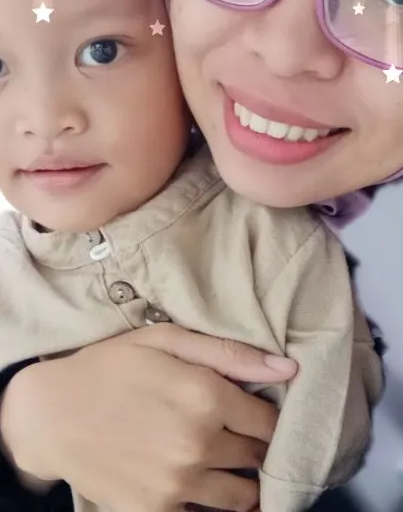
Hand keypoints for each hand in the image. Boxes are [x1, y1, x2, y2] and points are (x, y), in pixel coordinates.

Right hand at [1, 324, 295, 511]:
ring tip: (227, 461)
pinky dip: (209, 502)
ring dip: (242, 480)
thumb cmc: (110, 367)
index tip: (261, 413)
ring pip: (241, 496)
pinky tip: (197, 479)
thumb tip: (288, 370)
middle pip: (259, 458)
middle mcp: (199, 444)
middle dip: (258, 446)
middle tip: (243, 434)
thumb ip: (229, 353)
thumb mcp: (165, 340)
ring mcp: (178, 484)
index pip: (270, 422)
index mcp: (205, 396)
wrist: (51, 415)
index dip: (272, 417)